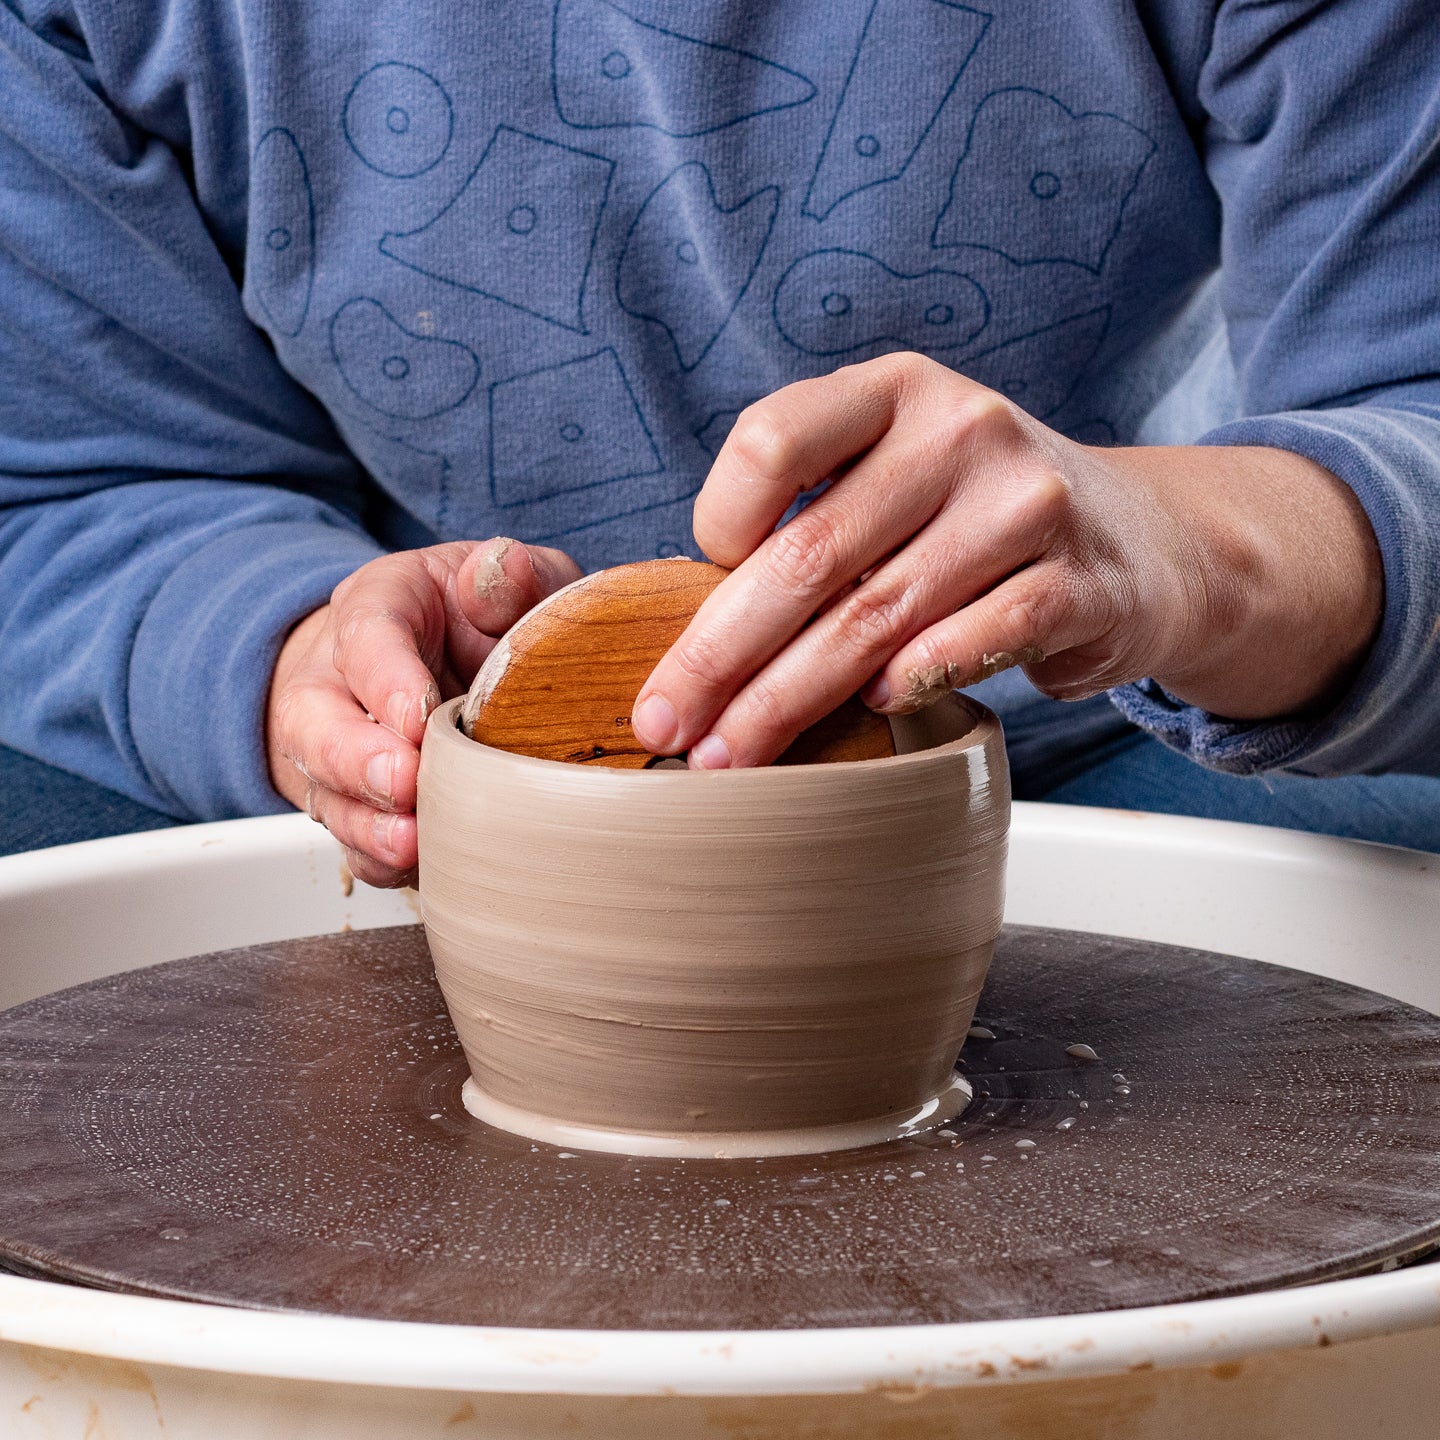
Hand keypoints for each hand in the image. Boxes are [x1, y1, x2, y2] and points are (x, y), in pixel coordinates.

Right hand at [266, 538, 581, 886]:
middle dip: (357, 761)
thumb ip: (507, 575)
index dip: (387, 680)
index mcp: (376, 609)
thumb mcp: (502, 581)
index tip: (418, 714)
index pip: (366, 636)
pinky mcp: (354, 804)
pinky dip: (382, 858)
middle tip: (404, 784)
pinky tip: (420, 864)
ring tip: (411, 842)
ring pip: (328, 791)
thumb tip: (503, 568)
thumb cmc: (475, 618)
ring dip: (367, 824)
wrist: (439, 660)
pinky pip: (353, 840)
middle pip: (319, 724)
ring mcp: (337, 748)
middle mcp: (338, 680)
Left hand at [631, 353, 1381, 767]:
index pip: (771, 441)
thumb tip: (696, 633)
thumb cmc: (975, 519)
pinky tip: (868, 710)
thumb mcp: (899, 475)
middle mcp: (962, 429)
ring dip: (787, 698)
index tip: (694, 593)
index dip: (716, 523)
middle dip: (720, 655)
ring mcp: (1027, 503)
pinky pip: (969, 644)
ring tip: (731, 753)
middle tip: (664, 724)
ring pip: (875, 617)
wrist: (1143, 542)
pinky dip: (907, 685)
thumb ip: (815, 518)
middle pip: (810, 553)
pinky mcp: (1079, 582)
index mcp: (895, 390)